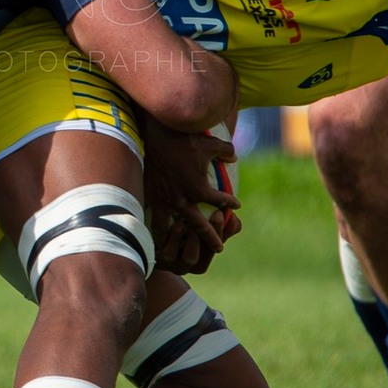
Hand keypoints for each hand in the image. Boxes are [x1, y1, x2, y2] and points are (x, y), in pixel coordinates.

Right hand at [141, 124, 241, 275]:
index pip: (219, 202)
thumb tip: (234, 157)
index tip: (236, 207)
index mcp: (199, 188)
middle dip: (211, 238)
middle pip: (199, 225)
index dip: (229, 204)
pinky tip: (156, 237)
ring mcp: (165, 199)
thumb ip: (226, 151)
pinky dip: (155, 229)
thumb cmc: (185, 138)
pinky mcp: (151, 194)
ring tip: (179, 252)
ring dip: (176, 240)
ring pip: (171, 228)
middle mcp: (183, 199)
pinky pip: (153, 217)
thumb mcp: (211, 143)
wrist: (156, 135)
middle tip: (220, 248)